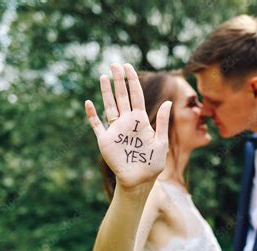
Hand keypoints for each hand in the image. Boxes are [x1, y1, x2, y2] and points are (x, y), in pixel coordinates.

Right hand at [85, 63, 171, 188]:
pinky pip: (96, 125)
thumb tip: (168, 102)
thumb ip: (162, 122)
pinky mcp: (105, 140)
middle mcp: (126, 121)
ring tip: (103, 76)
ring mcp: (115, 129)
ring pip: (109, 106)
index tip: (128, 67)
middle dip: (118, 80)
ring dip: (105, 92)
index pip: (135, 95)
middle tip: (114, 64)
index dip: (132, 81)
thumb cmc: (152, 163)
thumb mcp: (161, 142)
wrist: (140, 180)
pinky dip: (92, 115)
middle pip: (121, 96)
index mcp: (140, 120)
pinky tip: (88, 103)